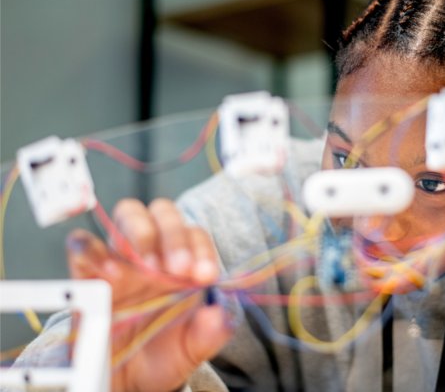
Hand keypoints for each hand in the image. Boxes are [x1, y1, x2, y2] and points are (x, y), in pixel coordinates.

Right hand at [66, 198, 231, 391]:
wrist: (126, 379)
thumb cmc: (163, 353)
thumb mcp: (194, 347)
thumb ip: (211, 331)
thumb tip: (218, 314)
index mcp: (184, 263)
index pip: (196, 234)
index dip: (203, 250)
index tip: (205, 276)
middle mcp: (154, 252)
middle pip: (164, 212)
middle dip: (174, 234)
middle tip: (179, 269)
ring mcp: (121, 258)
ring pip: (129, 213)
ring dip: (142, 232)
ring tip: (148, 268)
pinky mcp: (87, 274)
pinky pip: (82, 245)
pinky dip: (93, 249)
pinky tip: (112, 274)